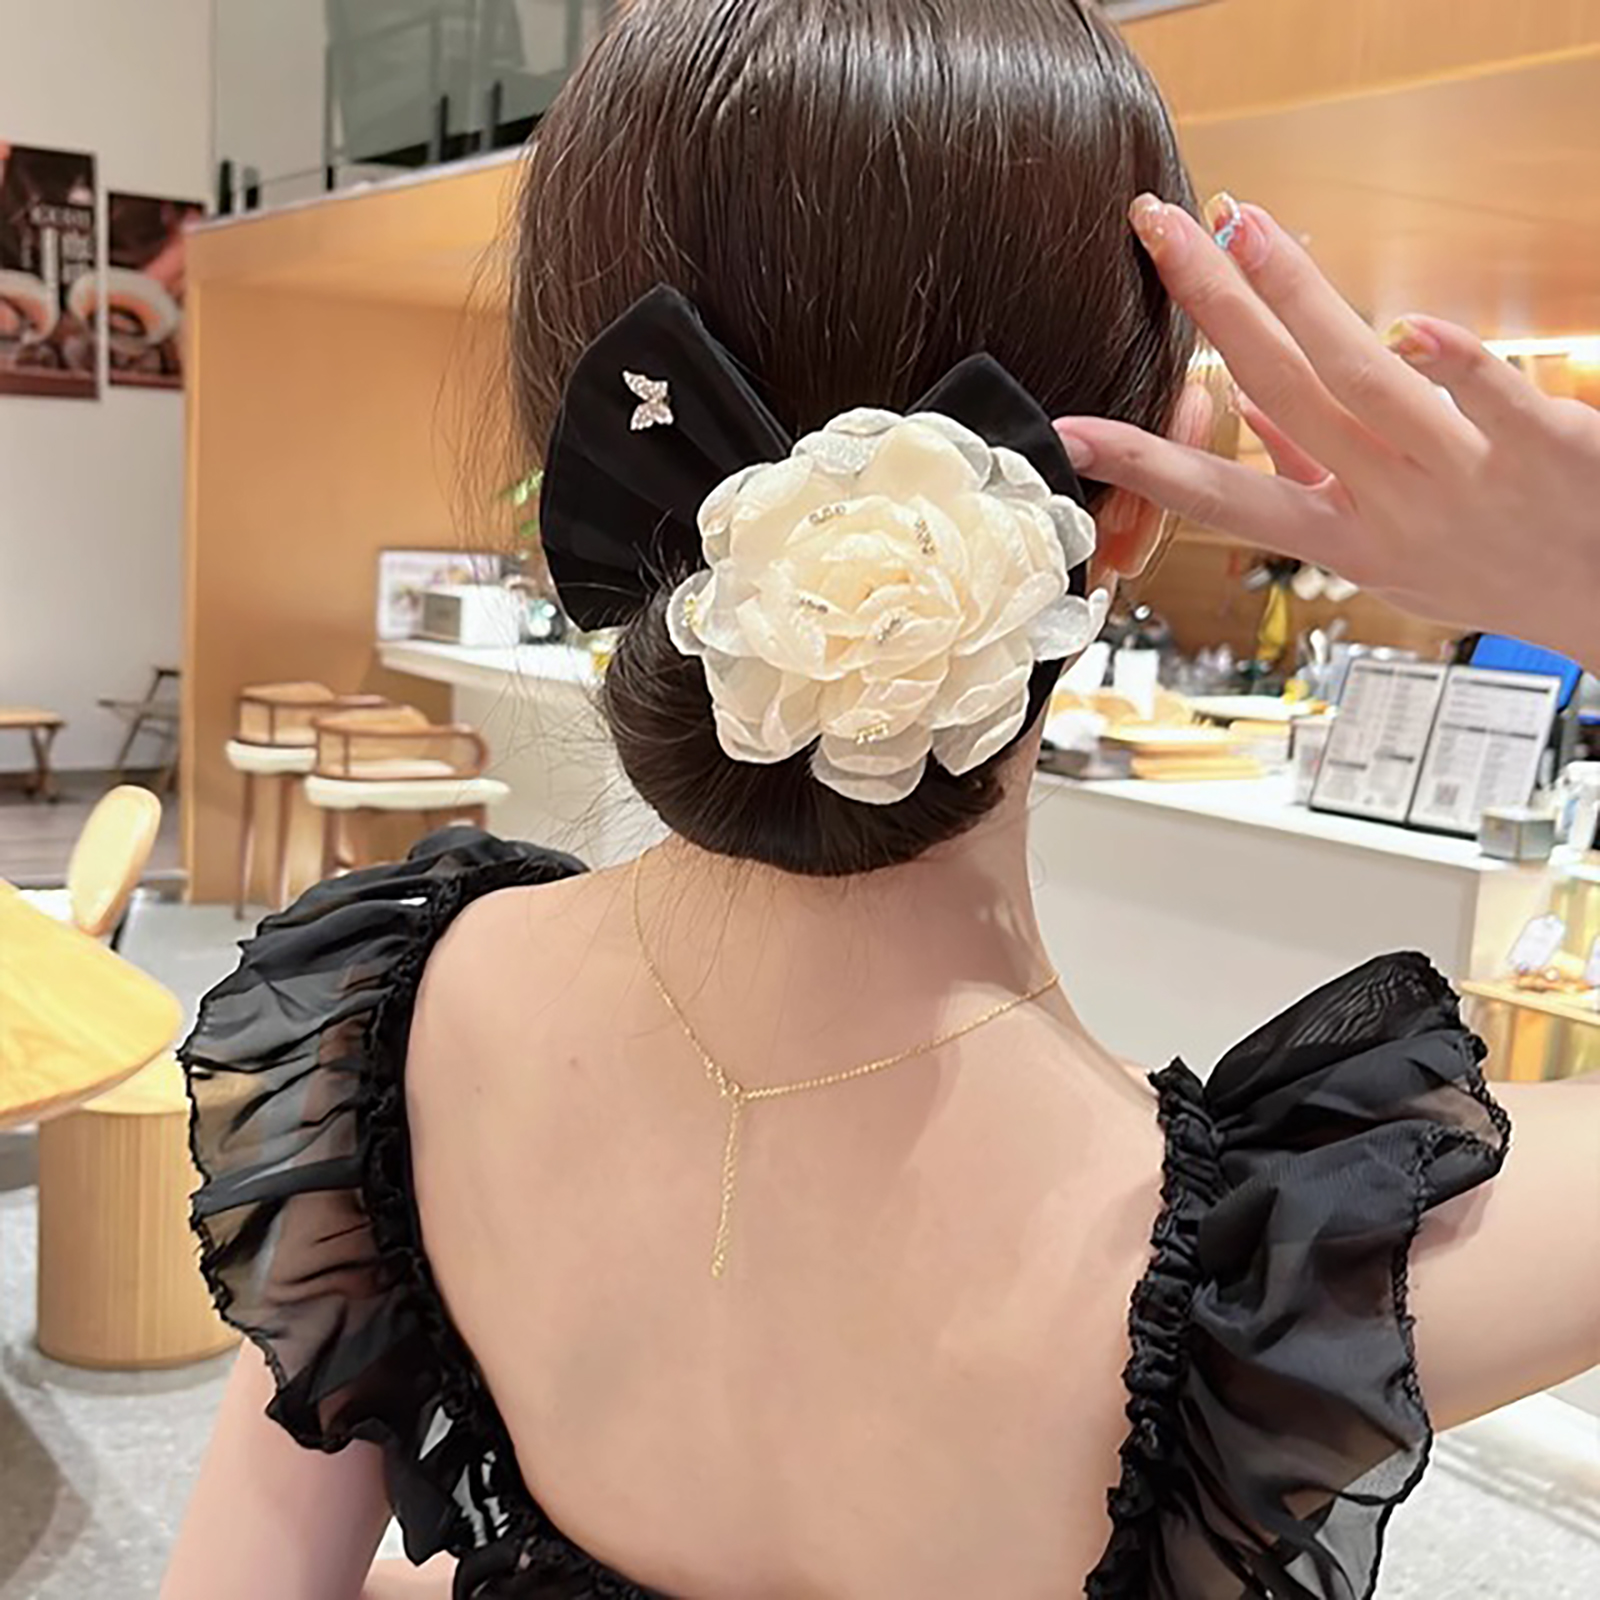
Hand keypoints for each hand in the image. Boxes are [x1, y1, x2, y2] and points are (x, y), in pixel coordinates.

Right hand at [1054, 196, 1599, 674]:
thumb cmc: (1489, 571)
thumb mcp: (1380, 551)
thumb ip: (1313, 477)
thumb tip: (1250, 411)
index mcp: (1341, 536)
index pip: (1221, 497)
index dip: (1143, 463)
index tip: (1071, 434)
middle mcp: (1389, 505)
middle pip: (1281, 395)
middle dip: (1214, 308)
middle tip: (1161, 234)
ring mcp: (1461, 475)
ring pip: (1364, 382)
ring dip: (1298, 302)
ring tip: (1245, 227)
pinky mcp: (1540, 447)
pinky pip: (1493, 397)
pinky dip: (1456, 360)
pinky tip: (1416, 322)